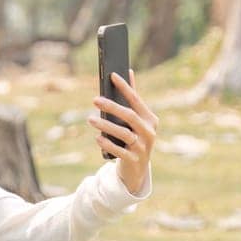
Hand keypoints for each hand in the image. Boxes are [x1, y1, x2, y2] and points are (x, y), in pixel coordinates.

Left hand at [88, 71, 157, 194]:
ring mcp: (143, 147)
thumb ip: (133, 99)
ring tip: (90, 119)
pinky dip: (107, 144)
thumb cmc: (135, 138)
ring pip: (123, 133)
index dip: (125, 87)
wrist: (137, 169)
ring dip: (105, 126)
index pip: (136, 99)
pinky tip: (97, 138)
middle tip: (95, 100)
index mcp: (150, 119)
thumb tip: (129, 72)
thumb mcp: (137, 120)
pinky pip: (119, 151)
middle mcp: (149, 132)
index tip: (112, 75)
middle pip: (130, 116)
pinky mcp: (134, 160)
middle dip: (112, 107)